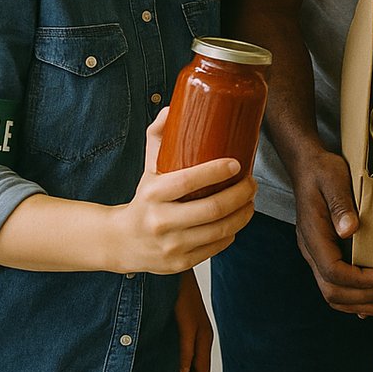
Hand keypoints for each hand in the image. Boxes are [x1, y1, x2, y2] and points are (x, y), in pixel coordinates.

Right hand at [109, 108, 257, 274]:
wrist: (120, 242)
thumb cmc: (143, 198)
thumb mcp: (147, 167)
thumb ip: (158, 137)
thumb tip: (172, 108)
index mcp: (152, 194)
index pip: (189, 181)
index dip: (217, 171)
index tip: (237, 163)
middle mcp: (161, 222)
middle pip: (213, 208)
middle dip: (242, 193)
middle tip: (252, 182)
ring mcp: (171, 246)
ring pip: (220, 230)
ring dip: (244, 213)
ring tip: (251, 199)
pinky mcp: (180, 263)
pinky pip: (217, 246)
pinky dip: (232, 232)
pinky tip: (236, 219)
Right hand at [174, 269, 211, 371]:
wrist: (176, 272)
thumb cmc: (174, 296)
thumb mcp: (178, 323)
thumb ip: (178, 345)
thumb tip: (174, 370)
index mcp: (202, 337)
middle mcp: (204, 335)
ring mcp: (199, 329)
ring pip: (199, 368)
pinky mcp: (190, 321)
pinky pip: (189, 348)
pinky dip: (183, 362)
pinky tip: (176, 369)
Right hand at [291, 148, 372, 316]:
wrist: (307, 166)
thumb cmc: (322, 171)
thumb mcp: (333, 179)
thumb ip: (340, 204)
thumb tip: (349, 229)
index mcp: (312, 235)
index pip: (333, 271)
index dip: (361, 281)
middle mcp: (311, 250)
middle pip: (333, 290)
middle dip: (366, 298)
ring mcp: (315, 254)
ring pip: (333, 293)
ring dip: (361, 304)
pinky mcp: (324, 254)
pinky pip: (335, 285)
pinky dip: (353, 299)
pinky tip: (371, 305)